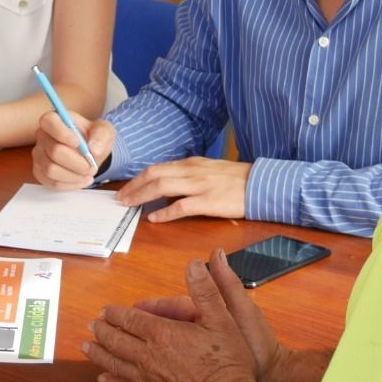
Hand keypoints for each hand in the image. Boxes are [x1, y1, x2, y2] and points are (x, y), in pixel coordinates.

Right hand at [32, 111, 111, 187]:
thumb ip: (101, 136)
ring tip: (87, 174)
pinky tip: (80, 179)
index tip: (78, 143)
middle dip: (76, 162)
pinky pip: (51, 182)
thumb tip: (94, 149)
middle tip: (91, 167)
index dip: (62, 133)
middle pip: (54, 151)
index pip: (49, 121)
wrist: (90, 152)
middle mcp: (43, 135)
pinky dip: (69, 184)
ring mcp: (39, 154)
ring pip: (51, 169)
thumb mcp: (104, 131)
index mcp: (55, 119)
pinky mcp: (40, 171)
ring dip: (73, 176)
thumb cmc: (93, 137)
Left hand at [85, 256, 262, 381]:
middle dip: (102, 331)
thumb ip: (205, 290)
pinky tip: (103, 381)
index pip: (130, 319)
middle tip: (91, 325)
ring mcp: (148, 379)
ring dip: (99, 354)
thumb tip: (193, 264)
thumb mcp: (222, 319)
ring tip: (86, 348)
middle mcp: (148, 355)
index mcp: (162, 333)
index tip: (104, 310)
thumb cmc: (227, 361)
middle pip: (117, 341)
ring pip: (115, 364)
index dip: (115, 313)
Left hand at [116, 157, 249, 221]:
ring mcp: (200, 185)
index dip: (138, 178)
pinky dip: (164, 212)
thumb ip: (189, 175)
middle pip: (154, 174)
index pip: (157, 167)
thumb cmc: (237, 179)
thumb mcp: (209, 170)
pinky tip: (154, 218)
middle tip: (119, 198)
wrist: (262, 184)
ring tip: (129, 206)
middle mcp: (192, 171)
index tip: (126, 188)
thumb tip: (169, 186)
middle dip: (133, 186)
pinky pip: (181, 206)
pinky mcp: (209, 201)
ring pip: (162, 186)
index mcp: (191, 163)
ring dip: (141, 197)